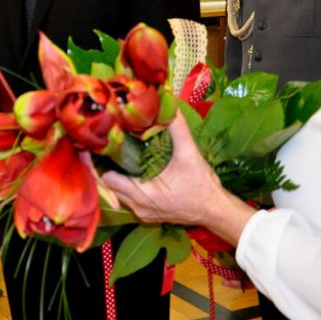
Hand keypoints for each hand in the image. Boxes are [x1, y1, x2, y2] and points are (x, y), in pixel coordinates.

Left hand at [102, 113, 254, 246]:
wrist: (215, 210)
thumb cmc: (201, 184)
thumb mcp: (189, 154)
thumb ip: (177, 128)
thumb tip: (168, 104)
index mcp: (143, 194)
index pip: (109, 179)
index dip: (104, 162)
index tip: (106, 145)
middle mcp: (138, 207)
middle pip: (110, 186)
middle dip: (110, 167)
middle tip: (113, 147)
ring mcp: (142, 213)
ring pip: (119, 194)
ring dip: (120, 177)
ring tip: (122, 156)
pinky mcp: (148, 215)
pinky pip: (130, 200)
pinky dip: (129, 187)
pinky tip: (135, 172)